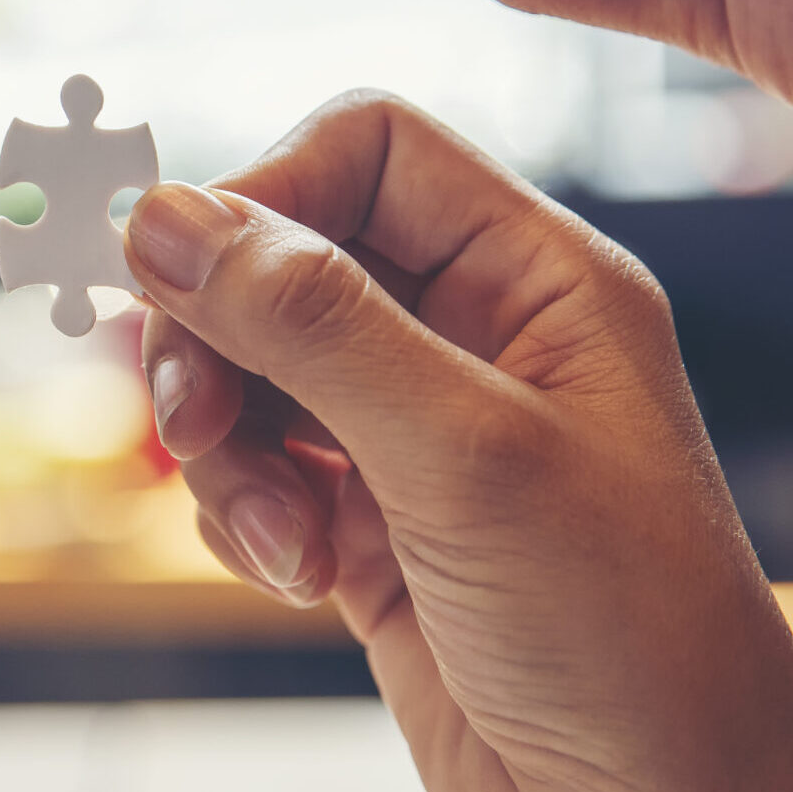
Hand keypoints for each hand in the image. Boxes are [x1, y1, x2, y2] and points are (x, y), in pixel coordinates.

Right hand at [126, 93, 792, 791]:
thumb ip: (314, 323)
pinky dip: (245, 515)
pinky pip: (258, 471)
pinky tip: (299, 580)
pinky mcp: (375, 529)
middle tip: (190, 422)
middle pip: (286, 258)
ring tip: (280, 538)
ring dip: (228, 448)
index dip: (262, 192)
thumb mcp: (465, 457)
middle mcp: (478, 339)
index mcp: (539, 281)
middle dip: (218, 338)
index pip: (368, 149)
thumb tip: (164, 216)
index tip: (179, 279)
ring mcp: (421, 436)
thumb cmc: (628, 641)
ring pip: (253, 371)